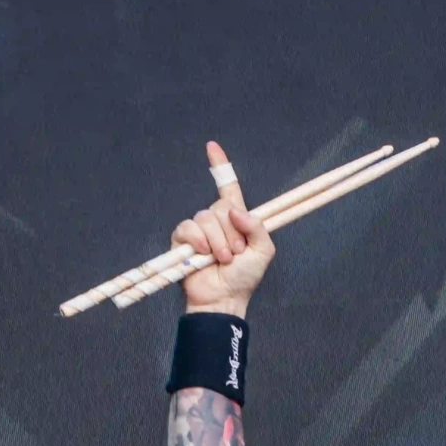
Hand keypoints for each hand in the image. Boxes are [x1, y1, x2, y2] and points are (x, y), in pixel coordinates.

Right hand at [178, 140, 274, 316]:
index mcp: (235, 219)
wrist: (223, 299)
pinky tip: (203, 255)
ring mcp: (198, 230)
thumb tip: (235, 210)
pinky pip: (189, 228)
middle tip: (236, 254)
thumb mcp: (263, 250)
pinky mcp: (182, 240)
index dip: (220, 166)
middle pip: (221, 206)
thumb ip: (258, 226)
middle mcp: (216, 221)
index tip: (211, 146)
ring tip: (223, 259)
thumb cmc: (244, 278)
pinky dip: (200, 242)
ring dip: (218, 242)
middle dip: (232, 232)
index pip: (227, 187)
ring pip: (206, 218)